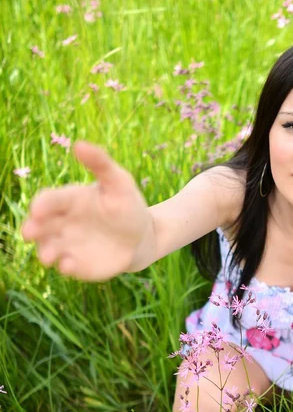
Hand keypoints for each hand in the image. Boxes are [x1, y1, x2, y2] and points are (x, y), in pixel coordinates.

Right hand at [20, 141, 150, 281]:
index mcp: (69, 201)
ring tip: (49, 257)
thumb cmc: (128, 205)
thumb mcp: (119, 182)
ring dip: (46, 252)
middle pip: (41, 226)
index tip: (38, 209)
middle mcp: (62, 224)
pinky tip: (69, 266)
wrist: (143, 236)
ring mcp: (69, 245)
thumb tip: (79, 144)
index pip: (49, 201)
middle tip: (29, 233)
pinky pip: (69, 267)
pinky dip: (67, 267)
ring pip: (49, 249)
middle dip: (33, 230)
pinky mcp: (80, 265)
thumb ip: (101, 164)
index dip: (42, 205)